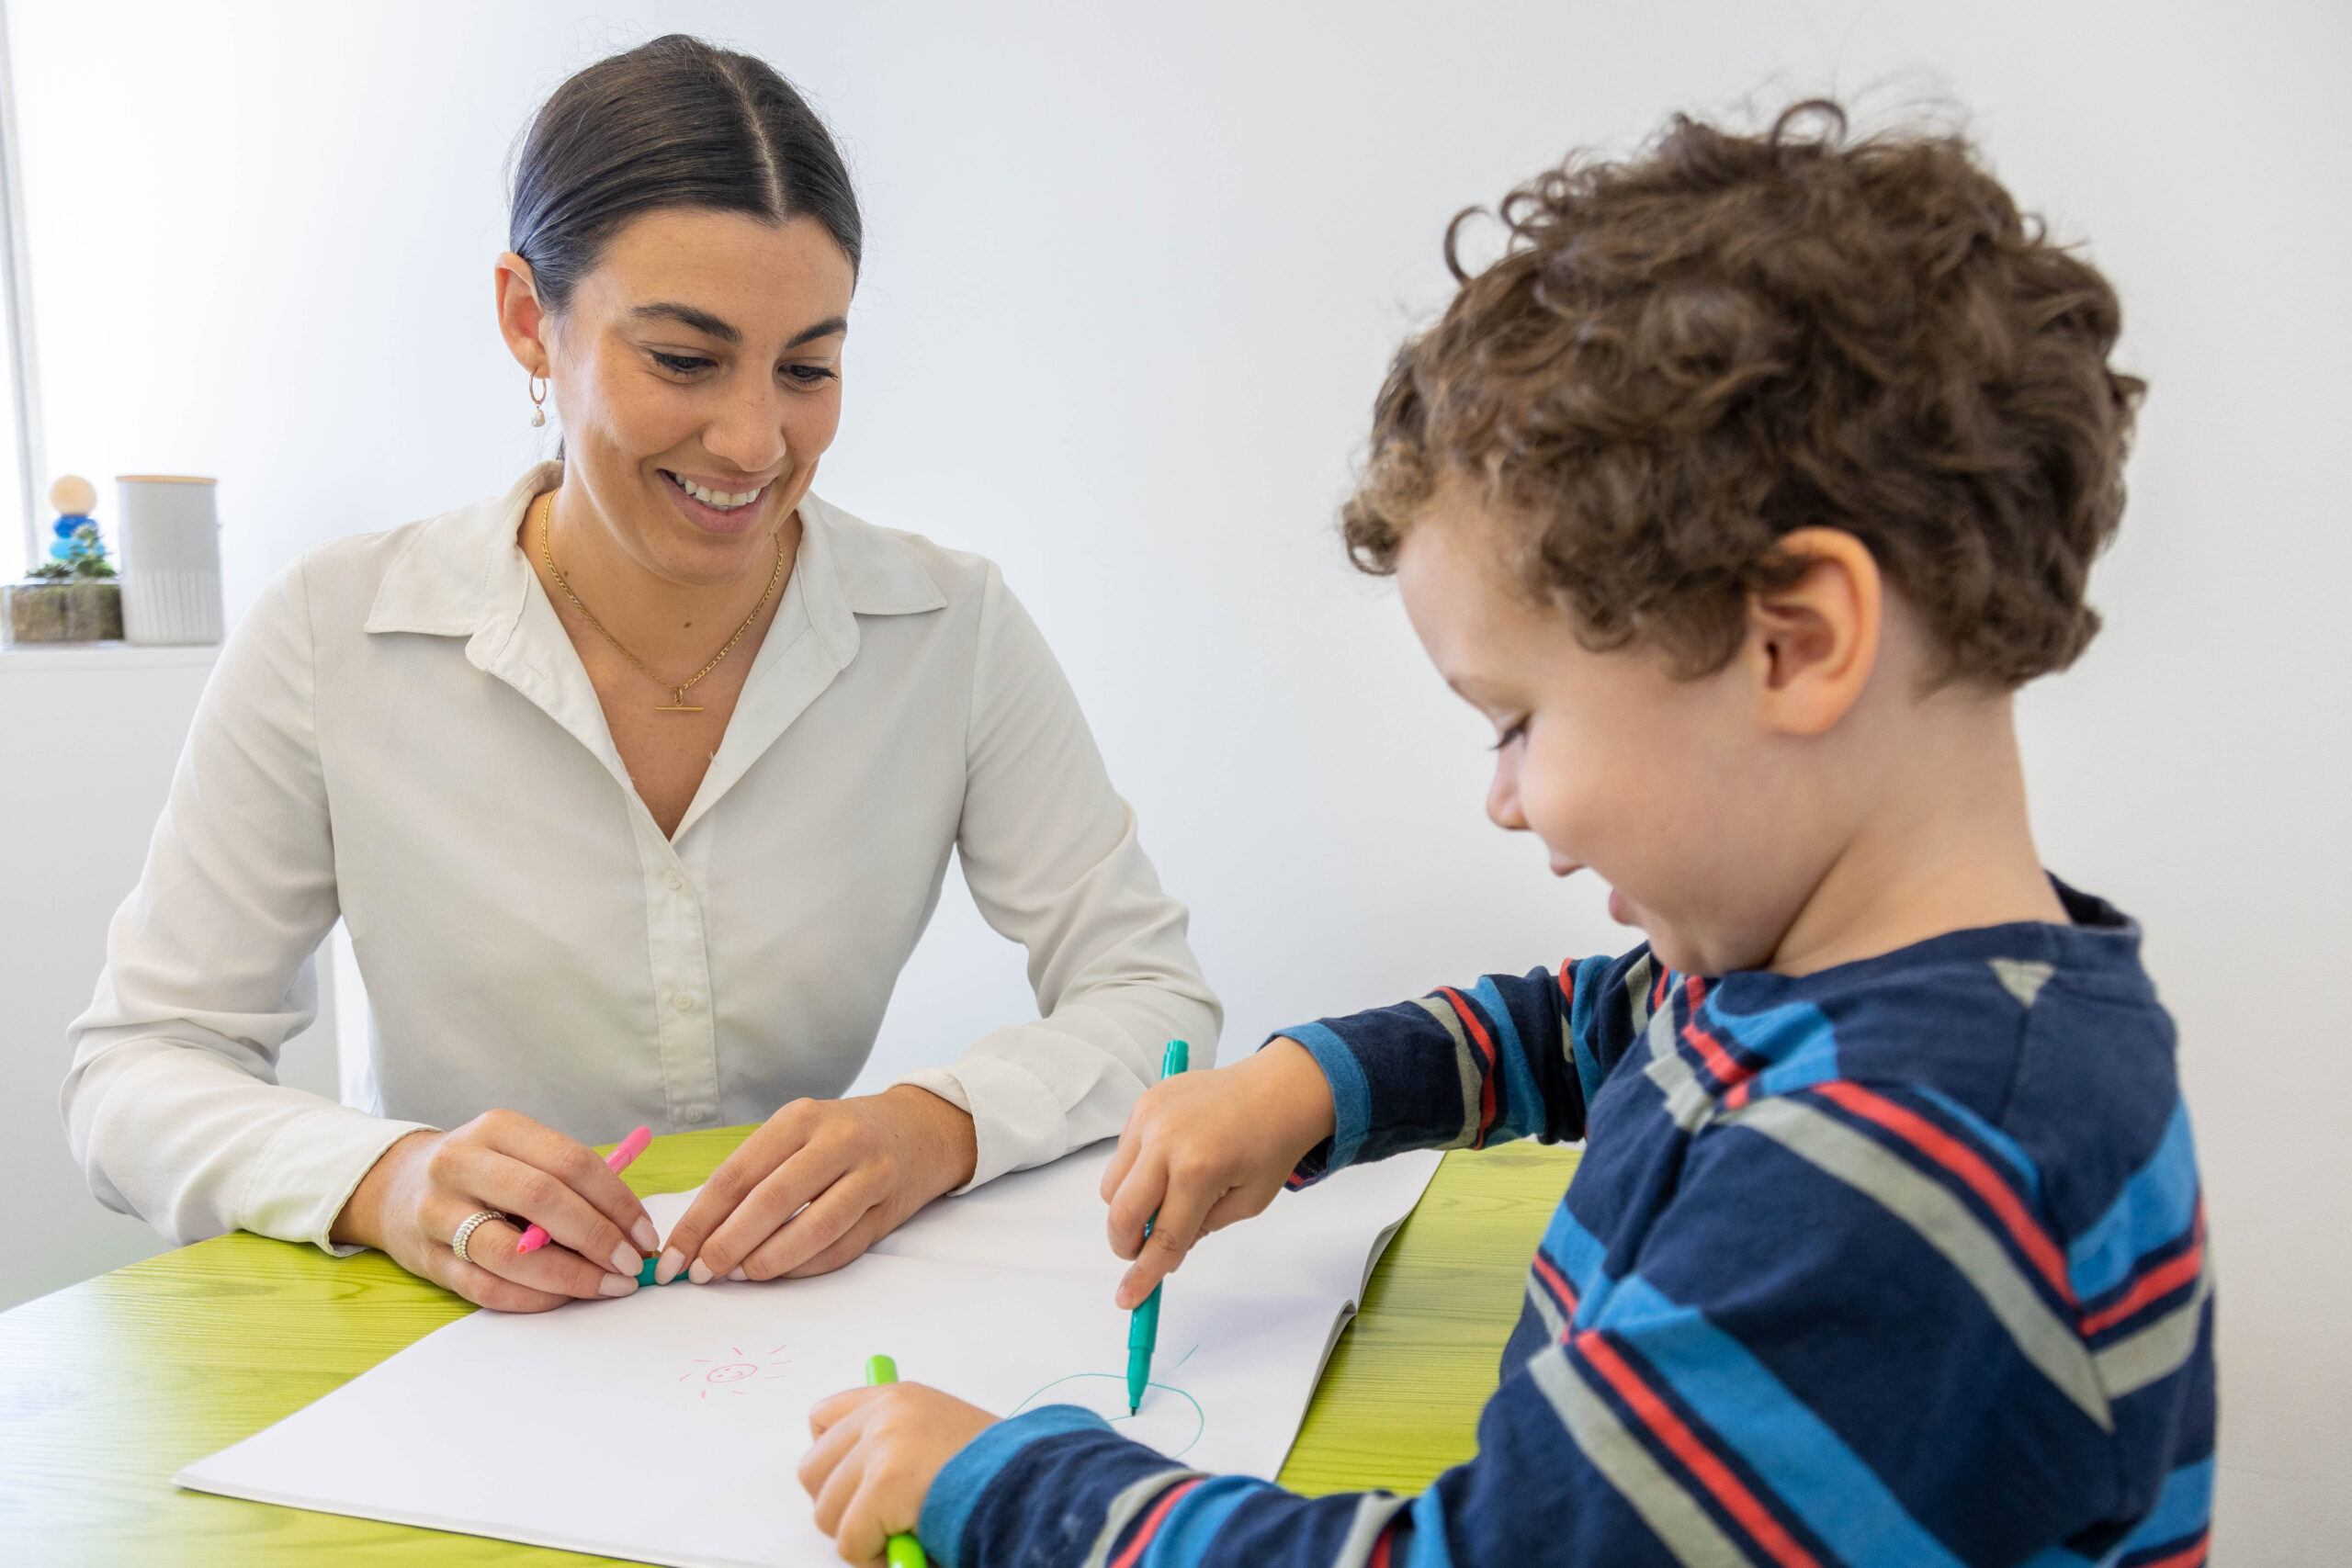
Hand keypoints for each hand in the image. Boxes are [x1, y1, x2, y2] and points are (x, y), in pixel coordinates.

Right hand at [330, 1110, 657, 1311]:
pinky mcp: (426, 1258)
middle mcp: (461, 1163)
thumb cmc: (483, 1172)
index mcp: (497, 1128)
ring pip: (511, 1252)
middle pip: (542, 1199)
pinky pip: (487, 1288)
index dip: (616, 1201)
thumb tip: (633, 1228)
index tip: (645, 1233)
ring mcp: (437, 1212)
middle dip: (598, 1237)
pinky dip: (534, 1297)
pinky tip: (565, 1297)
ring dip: (570, 1275)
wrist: (396, 1188)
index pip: (571, 1162)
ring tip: (608, 1285)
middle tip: (632, 1264)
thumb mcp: (519, 1153)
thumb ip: (568, 1181)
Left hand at [654, 1085, 977, 1285]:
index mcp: (801, 1117)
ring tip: (740, 1275)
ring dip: (768, 1261)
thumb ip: (753, 1175)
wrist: (918, 1130)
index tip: (674, 1256)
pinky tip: (778, 1274)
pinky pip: (840, 1249)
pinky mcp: (889, 1210)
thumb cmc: (839, 1135)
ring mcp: (870, 1175)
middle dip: (728, 1244)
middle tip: (702, 1274)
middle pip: (773, 1201)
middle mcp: (839, 1140)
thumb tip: (698, 1235)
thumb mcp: (797, 1132)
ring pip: (813, 1229)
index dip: (700, 1220)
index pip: (737, 1174)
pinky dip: (803, 1268)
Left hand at [800, 1383, 996, 1565]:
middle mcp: (884, 1413)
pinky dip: (875, 1559)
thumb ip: (896, 1443)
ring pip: (827, 1513)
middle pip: (812, 1471)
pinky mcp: (883, 1485)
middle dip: (838, 1506)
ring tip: (900, 1535)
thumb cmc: (994, 1471)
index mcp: (897, 1398)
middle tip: (876, 1523)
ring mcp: (882, 1446)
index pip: (822, 1418)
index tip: (853, 1486)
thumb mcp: (940, 1435)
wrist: (1030, 1484)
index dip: (831, 1462)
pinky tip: (910, 1547)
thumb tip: (849, 1478)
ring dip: (858, 1536)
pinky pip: (850, 1543)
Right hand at [1100, 1038, 1336, 1308]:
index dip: (1145, 1275)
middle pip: (1123, 1212)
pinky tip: (1168, 1169)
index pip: (1163, 1237)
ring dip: (1129, 1208)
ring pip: (1113, 1186)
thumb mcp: (1248, 1203)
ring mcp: (1150, 1118)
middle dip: (1126, 1244)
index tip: (1128, 1298)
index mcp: (1199, 1170)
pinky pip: (1121, 1155)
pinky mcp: (1143, 1104)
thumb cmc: (1271, 1144)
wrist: (1279, 1088)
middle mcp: (1166, 1140)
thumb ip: (1201, 1229)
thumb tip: (1162, 1250)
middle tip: (1141, 1254)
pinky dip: (1135, 1174)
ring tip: (1165, 1203)